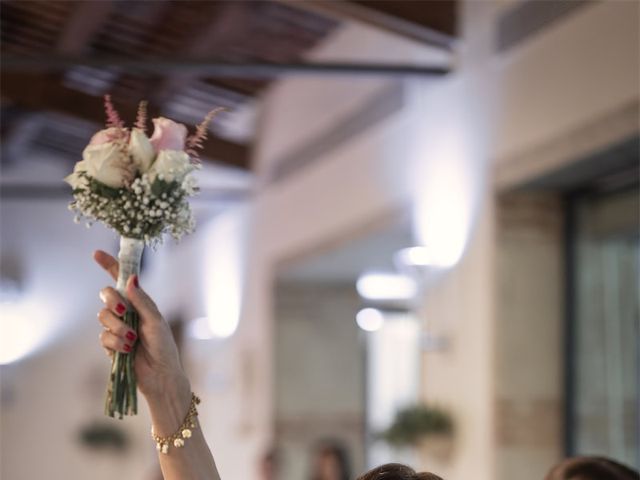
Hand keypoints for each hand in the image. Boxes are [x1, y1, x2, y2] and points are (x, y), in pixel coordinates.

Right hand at [94, 250, 188, 402]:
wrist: (160, 375)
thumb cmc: (164, 346)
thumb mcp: (155, 321)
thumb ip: (142, 302)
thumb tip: (131, 279)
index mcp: (139, 302)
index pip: (122, 280)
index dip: (109, 265)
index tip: (96, 253)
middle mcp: (127, 312)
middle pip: (106, 295)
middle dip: (113, 302)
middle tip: (124, 312)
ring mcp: (117, 328)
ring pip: (102, 316)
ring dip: (118, 327)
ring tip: (132, 340)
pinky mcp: (111, 344)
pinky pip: (103, 336)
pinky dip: (115, 342)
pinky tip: (127, 350)